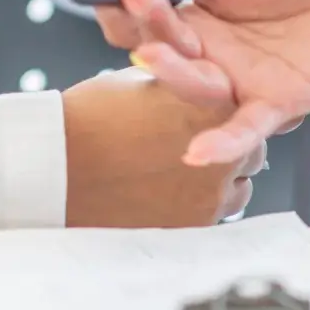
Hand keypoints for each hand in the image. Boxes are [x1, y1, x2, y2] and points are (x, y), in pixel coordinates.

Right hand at [60, 70, 264, 226]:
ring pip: (235, 193)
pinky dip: (195, 210)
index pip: (244, 116)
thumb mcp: (144, 84)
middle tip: (191, 154)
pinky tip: (164, 198)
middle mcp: (224, 150)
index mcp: (216, 106)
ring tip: (176, 180)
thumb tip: (196, 97)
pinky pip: (211, 219)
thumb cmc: (92, 118)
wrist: (58, 165)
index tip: (206, 125)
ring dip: (216, 186)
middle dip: (228, 155)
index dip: (224, 121)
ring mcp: (211, 193)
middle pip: (251, 157)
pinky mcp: (193, 225)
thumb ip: (182, 92)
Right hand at [90, 0, 309, 166]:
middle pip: (158, 51)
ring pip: (193, 87)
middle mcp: (206, 57)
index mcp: (190, 20)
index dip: (118, 3)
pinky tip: (196, 153)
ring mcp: (238, 84)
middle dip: (143, 26)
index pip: (138, 19)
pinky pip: (244, 128)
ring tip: (154, 52)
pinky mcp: (276, 104)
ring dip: (170, 72)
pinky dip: (221, 142)